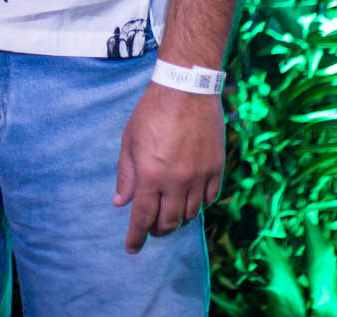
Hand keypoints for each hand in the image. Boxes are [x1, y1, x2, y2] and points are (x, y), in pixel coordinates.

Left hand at [114, 83, 223, 253]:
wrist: (187, 89)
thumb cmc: (152, 112)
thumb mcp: (130, 141)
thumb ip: (126, 175)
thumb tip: (120, 202)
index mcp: (150, 175)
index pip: (143, 217)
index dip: (136, 237)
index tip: (132, 248)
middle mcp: (176, 181)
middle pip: (168, 222)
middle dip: (157, 230)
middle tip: (150, 228)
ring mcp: (199, 177)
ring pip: (190, 214)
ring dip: (177, 219)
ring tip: (169, 215)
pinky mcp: (216, 169)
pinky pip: (209, 199)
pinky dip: (198, 205)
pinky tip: (189, 200)